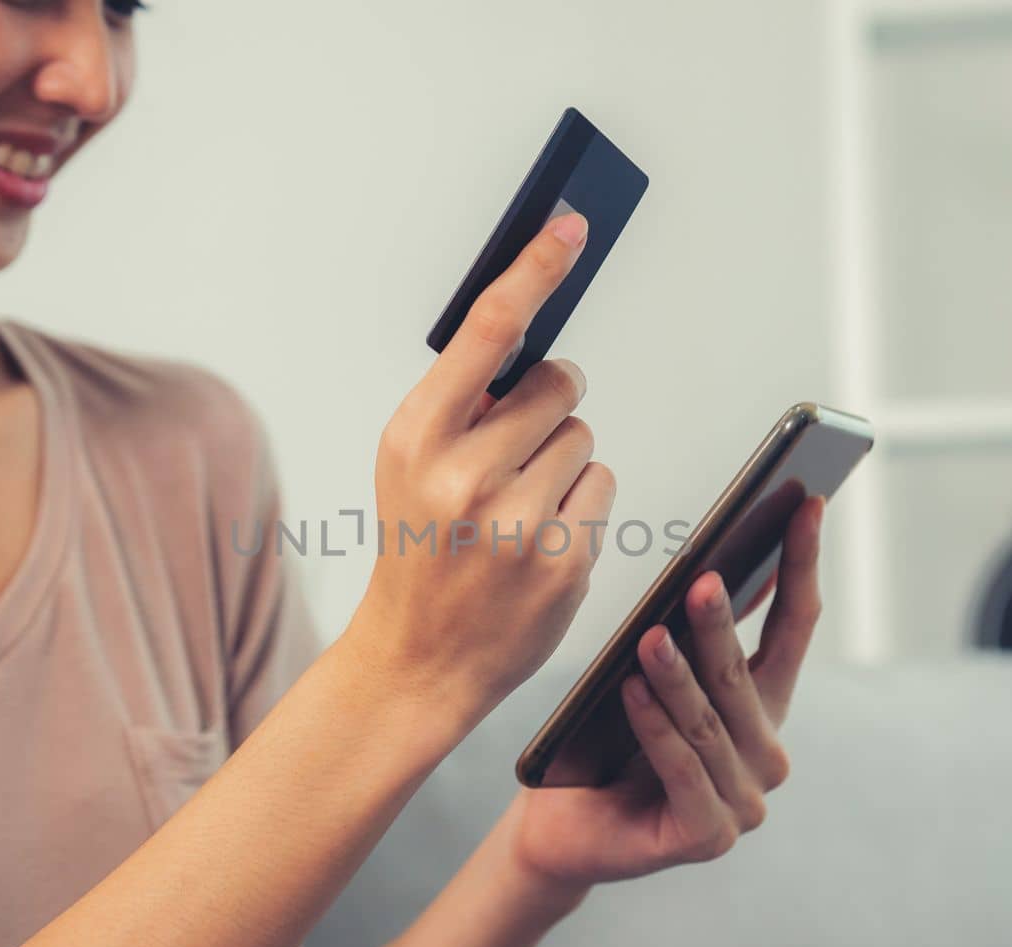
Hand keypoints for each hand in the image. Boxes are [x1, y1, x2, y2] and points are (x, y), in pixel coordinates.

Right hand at [342, 213, 616, 746]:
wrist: (417, 659)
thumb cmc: (419, 549)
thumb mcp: (410, 466)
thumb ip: (462, 405)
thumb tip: (531, 341)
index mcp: (415, 437)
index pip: (487, 332)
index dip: (533, 270)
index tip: (571, 224)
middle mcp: (463, 475)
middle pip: (557, 384)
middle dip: (545, 407)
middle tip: (511, 454)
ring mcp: (516, 522)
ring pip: (584, 436)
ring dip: (563, 461)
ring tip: (516, 509)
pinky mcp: (563, 561)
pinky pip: (601, 485)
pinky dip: (580, 505)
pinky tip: (541, 540)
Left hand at [505, 495, 824, 892]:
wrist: (563, 830)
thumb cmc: (603, 748)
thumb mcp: (649, 681)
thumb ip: (684, 640)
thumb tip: (706, 567)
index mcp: (762, 708)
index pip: (793, 626)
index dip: (800, 565)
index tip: (806, 504)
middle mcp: (765, 753)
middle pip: (744, 675)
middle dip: (721, 626)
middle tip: (702, 579)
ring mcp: (744, 802)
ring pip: (709, 722)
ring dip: (678, 678)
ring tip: (650, 637)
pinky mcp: (709, 836)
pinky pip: (681, 768)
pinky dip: (655, 728)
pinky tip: (631, 693)